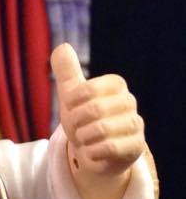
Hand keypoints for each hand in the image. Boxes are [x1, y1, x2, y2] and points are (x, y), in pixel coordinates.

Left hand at [51, 43, 144, 198]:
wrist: (94, 152)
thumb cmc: (83, 120)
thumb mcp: (71, 95)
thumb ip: (67, 71)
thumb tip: (62, 46)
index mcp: (115, 85)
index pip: (91, 88)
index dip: (74, 100)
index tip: (70, 106)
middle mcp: (129, 102)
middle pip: (95, 109)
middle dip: (77, 122)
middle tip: (76, 128)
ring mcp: (135, 124)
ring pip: (102, 129)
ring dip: (84, 138)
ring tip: (84, 140)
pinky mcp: (136, 146)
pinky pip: (110, 148)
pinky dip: (92, 152)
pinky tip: (91, 152)